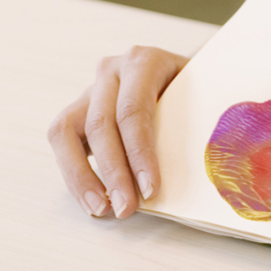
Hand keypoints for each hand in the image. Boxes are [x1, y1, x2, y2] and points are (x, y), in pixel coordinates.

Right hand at [47, 46, 187, 218]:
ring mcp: (90, 89)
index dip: (139, 153)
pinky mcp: (77, 111)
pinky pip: (62, 142)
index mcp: (144, 61)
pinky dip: (74, 175)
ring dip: (82, 176)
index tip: (151, 190)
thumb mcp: (203, 95)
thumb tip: (208, 166)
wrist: (182, 76)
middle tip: (126, 208)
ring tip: (102, 209)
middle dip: (113, 172)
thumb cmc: (193, 92)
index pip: (133, 109)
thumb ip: (199, 121)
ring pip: (67, 131)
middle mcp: (112, 71)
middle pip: (100, 123)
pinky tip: (91, 200)